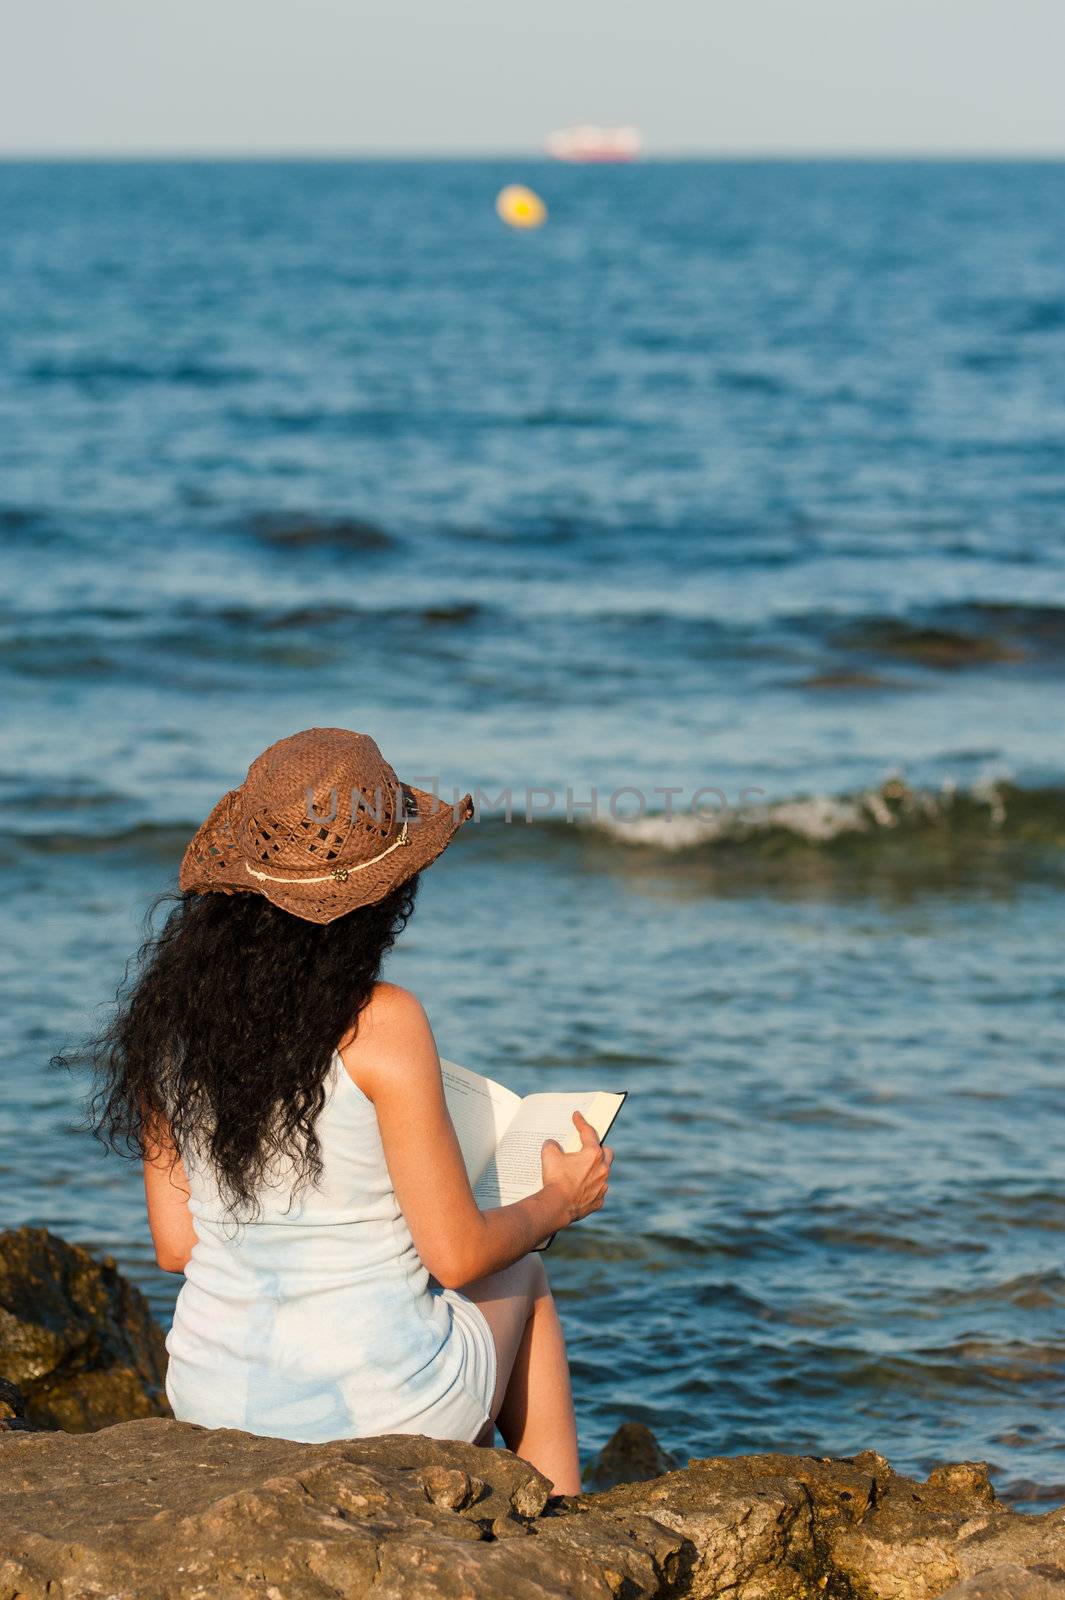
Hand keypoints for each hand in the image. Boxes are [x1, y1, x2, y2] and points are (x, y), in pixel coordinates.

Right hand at [540, 1112, 613, 1227]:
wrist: (557, 1206)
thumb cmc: (555, 1179)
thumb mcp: (549, 1155)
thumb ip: (552, 1145)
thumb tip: (552, 1144)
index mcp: (593, 1154)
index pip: (589, 1133)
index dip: (581, 1122)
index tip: (577, 1116)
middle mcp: (603, 1169)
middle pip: (607, 1153)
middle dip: (599, 1148)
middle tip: (588, 1147)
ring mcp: (602, 1186)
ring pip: (603, 1173)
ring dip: (595, 1170)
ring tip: (582, 1170)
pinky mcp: (598, 1201)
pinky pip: (597, 1191)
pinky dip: (590, 1188)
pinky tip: (580, 1189)